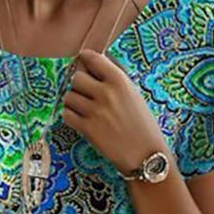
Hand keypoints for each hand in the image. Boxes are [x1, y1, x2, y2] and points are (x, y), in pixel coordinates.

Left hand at [61, 47, 166, 174]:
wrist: (146, 154)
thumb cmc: (142, 124)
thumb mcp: (133, 94)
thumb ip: (114, 78)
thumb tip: (94, 64)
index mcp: (119, 80)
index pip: (91, 58)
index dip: (85, 61)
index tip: (85, 66)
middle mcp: (106, 92)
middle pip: (76, 77)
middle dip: (79, 86)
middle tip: (87, 94)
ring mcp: (95, 111)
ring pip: (69, 96)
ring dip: (73, 102)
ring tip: (84, 110)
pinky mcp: (87, 129)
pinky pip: (66, 115)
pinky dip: (71, 117)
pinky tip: (80, 120)